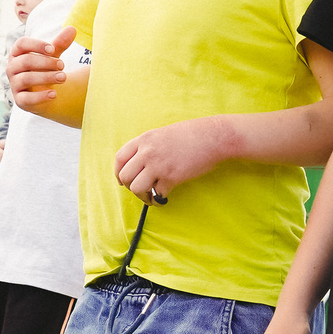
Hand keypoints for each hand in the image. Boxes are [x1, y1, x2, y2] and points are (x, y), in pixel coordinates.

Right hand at [8, 25, 73, 106]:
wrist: (45, 92)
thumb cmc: (46, 69)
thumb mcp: (53, 55)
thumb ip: (60, 43)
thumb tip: (72, 29)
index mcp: (17, 53)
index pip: (21, 44)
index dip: (36, 45)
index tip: (52, 49)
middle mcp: (12, 68)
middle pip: (25, 61)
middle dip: (45, 62)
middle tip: (62, 65)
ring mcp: (14, 85)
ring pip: (26, 79)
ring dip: (46, 77)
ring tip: (64, 77)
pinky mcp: (20, 101)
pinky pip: (27, 98)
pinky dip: (41, 96)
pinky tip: (54, 94)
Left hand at [115, 117, 229, 205]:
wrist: (214, 137)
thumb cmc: (192, 134)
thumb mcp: (163, 134)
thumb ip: (149, 146)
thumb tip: (140, 165)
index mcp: (144, 139)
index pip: (120, 158)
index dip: (118, 173)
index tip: (122, 181)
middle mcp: (148, 152)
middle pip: (125, 176)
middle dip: (130, 187)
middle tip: (141, 190)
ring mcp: (159, 165)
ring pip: (136, 188)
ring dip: (142, 196)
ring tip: (151, 196)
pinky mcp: (172, 177)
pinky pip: (157, 194)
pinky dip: (159, 199)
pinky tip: (164, 198)